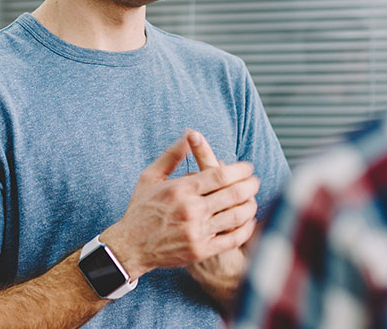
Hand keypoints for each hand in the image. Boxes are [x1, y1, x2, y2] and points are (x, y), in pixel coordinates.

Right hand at [102, 130, 258, 279]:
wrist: (130, 246)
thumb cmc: (140, 209)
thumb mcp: (150, 177)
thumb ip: (171, 155)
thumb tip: (189, 135)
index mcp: (180, 189)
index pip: (220, 175)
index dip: (240, 169)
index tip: (248, 167)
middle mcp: (191, 210)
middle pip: (233, 194)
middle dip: (250, 185)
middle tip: (255, 181)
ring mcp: (197, 232)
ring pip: (236, 215)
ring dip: (251, 204)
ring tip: (253, 198)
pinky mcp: (201, 250)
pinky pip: (233, 238)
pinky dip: (246, 228)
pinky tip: (249, 221)